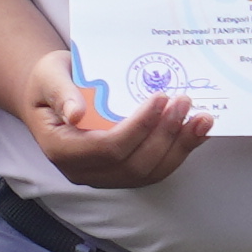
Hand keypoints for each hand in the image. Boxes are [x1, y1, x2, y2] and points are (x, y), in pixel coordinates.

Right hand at [23, 46, 212, 191]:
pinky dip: (179, 151)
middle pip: (133, 165)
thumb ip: (61, 92)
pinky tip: (197, 131)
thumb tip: (76, 113)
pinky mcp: (122, 172)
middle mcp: (83, 171)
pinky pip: (154, 169)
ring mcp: (104, 176)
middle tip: (184, 101)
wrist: (52, 95)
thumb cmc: (50, 82)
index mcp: (62, 150)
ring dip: (179, 147)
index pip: (107, 148)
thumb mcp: (49, 76)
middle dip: (164, 134)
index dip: (138, 127)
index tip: (161, 98)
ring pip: (148, 173)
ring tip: (202, 119)